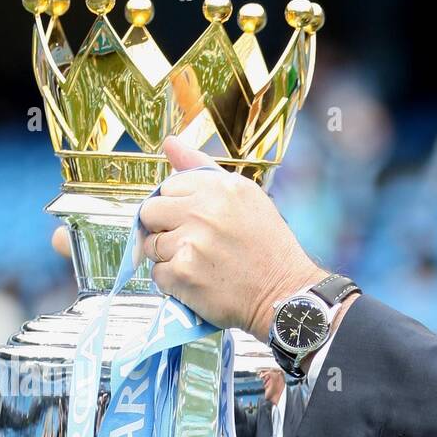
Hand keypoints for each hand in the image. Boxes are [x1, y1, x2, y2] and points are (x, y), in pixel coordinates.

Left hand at [135, 138, 322, 338]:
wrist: (285, 294)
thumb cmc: (267, 247)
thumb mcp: (245, 197)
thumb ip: (202, 169)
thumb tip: (170, 143)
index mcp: (219, 188)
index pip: (168, 187)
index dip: (179, 207)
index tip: (197, 222)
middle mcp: (204, 212)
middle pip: (151, 212)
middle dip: (164, 228)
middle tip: (191, 244)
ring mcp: (190, 245)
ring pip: (151, 245)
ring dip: (169, 257)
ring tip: (199, 265)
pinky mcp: (183, 275)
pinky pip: (157, 275)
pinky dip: (174, 282)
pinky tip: (198, 282)